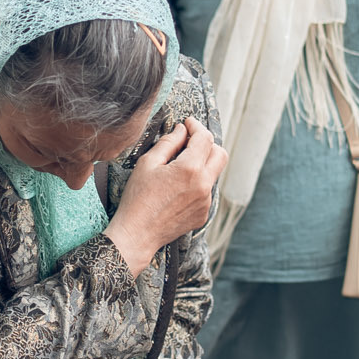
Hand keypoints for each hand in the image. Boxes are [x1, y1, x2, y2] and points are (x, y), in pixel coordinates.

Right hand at [104, 116, 225, 273]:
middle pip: (220, 154)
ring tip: (179, 167)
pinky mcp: (203, 213)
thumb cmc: (138, 198)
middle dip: (207, 143)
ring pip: (213, 173)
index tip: (188, 124)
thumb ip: (168, 143)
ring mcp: (206, 201)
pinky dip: (197, 183)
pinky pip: (207, 191)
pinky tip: (177, 188)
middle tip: (190, 141)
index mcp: (190, 169)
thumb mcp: (148, 163)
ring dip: (202, 164)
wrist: (138, 233)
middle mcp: (204, 185)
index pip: (204, 138)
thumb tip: (181, 130)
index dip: (196, 126)